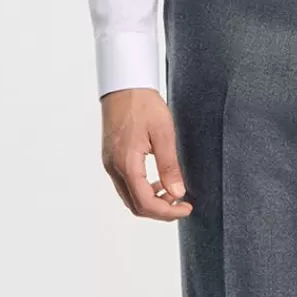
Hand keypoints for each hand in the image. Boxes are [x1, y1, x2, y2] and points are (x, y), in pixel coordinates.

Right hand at [98, 87, 192, 218]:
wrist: (124, 85)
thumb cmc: (143, 104)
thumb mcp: (164, 133)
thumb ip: (170, 166)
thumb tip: (177, 192)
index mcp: (126, 163)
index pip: (145, 202)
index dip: (168, 212)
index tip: (186, 207)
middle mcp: (113, 167)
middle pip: (135, 206)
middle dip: (160, 210)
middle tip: (182, 203)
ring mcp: (110, 164)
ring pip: (129, 197)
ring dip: (151, 201)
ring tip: (173, 191)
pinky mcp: (111, 159)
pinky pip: (125, 185)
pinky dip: (142, 190)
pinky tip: (158, 181)